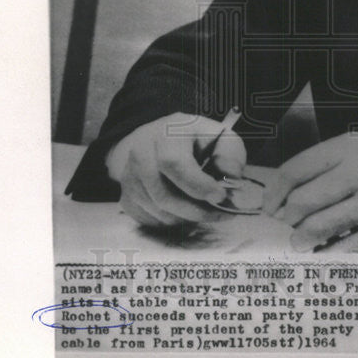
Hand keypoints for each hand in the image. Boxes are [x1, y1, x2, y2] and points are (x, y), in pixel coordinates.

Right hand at [106, 113, 245, 226]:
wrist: (160, 139)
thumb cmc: (195, 140)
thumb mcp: (219, 136)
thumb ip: (230, 154)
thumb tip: (232, 177)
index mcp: (166, 134)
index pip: (174, 164)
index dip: (198, 185)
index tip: (221, 196)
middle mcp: (140, 154)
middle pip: (163, 195)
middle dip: (195, 210)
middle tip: (218, 214)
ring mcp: (129, 177)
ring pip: (157, 211)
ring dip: (185, 218)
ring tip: (205, 211)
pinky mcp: (126, 196)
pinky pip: (148, 220)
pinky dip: (170, 222)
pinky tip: (185, 211)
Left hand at [262, 133, 357, 251]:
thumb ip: (324, 163)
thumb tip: (285, 193)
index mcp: (348, 150)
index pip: (295, 171)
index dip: (274, 192)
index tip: (270, 205)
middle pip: (301, 202)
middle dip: (287, 218)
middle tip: (287, 223)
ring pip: (317, 228)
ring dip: (300, 239)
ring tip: (299, 241)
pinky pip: (341, 250)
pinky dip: (325, 254)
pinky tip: (322, 251)